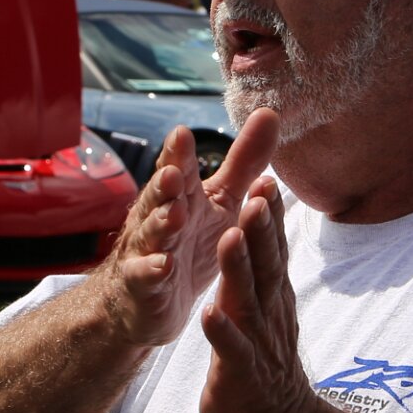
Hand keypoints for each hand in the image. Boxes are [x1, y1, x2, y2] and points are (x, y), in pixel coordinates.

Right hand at [95, 111, 278, 348]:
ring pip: (151, 234)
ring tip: (176, 214)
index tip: (182, 134)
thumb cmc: (186, 243)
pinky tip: (165, 266)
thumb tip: (269, 113)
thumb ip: (243, 162)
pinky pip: (146, 276)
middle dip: (165, 184)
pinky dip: (154, 270)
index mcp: (181, 196)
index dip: (178, 154)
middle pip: (160, 197)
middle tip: (174, 172)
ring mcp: (147, 250)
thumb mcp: (219, 202)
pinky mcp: (143, 285)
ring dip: (161, 224)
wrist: (146, 299)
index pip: (178, 169)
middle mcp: (158, 217)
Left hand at [199, 175, 326, 412]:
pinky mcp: (239, 377)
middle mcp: (267, 317)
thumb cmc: (262, 372)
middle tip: (262, 187)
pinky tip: (210, 314)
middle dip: (262, 228)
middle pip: (266, 266)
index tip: (269, 178)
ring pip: (248, 301)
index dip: (271, 218)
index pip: (272, 252)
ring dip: (240, 269)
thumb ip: (263, 278)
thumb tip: (265, 236)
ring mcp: (256, 346)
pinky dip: (222, 332)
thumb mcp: (264, 316)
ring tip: (232, 235)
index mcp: (270, 301)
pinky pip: (230, 352)